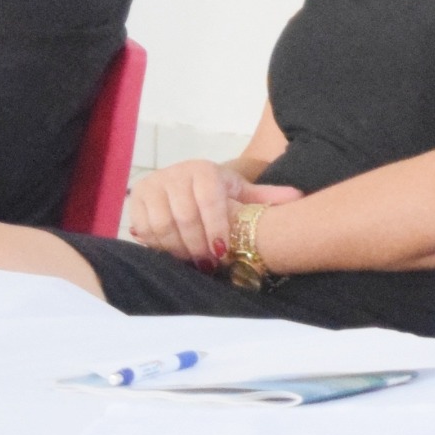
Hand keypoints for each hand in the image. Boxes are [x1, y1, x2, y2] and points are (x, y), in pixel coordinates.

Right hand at [120, 157, 297, 267]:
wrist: (184, 181)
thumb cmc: (218, 192)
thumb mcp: (242, 193)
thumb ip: (267, 197)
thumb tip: (299, 198)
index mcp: (203, 170)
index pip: (209, 199)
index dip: (216, 227)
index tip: (223, 251)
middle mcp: (175, 173)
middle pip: (184, 216)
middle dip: (198, 245)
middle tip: (209, 265)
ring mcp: (152, 185)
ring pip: (163, 224)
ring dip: (179, 249)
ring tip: (193, 262)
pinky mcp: (136, 200)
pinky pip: (145, 229)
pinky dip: (160, 247)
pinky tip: (175, 256)